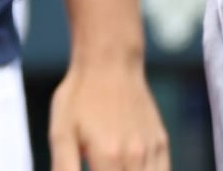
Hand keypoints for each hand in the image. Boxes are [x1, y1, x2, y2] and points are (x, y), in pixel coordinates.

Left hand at [49, 58, 169, 170]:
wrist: (110, 62)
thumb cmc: (80, 96)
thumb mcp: (60, 132)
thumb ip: (64, 169)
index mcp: (109, 158)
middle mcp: (135, 157)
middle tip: (104, 169)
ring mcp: (152, 150)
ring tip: (115, 169)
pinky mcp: (162, 142)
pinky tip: (133, 170)